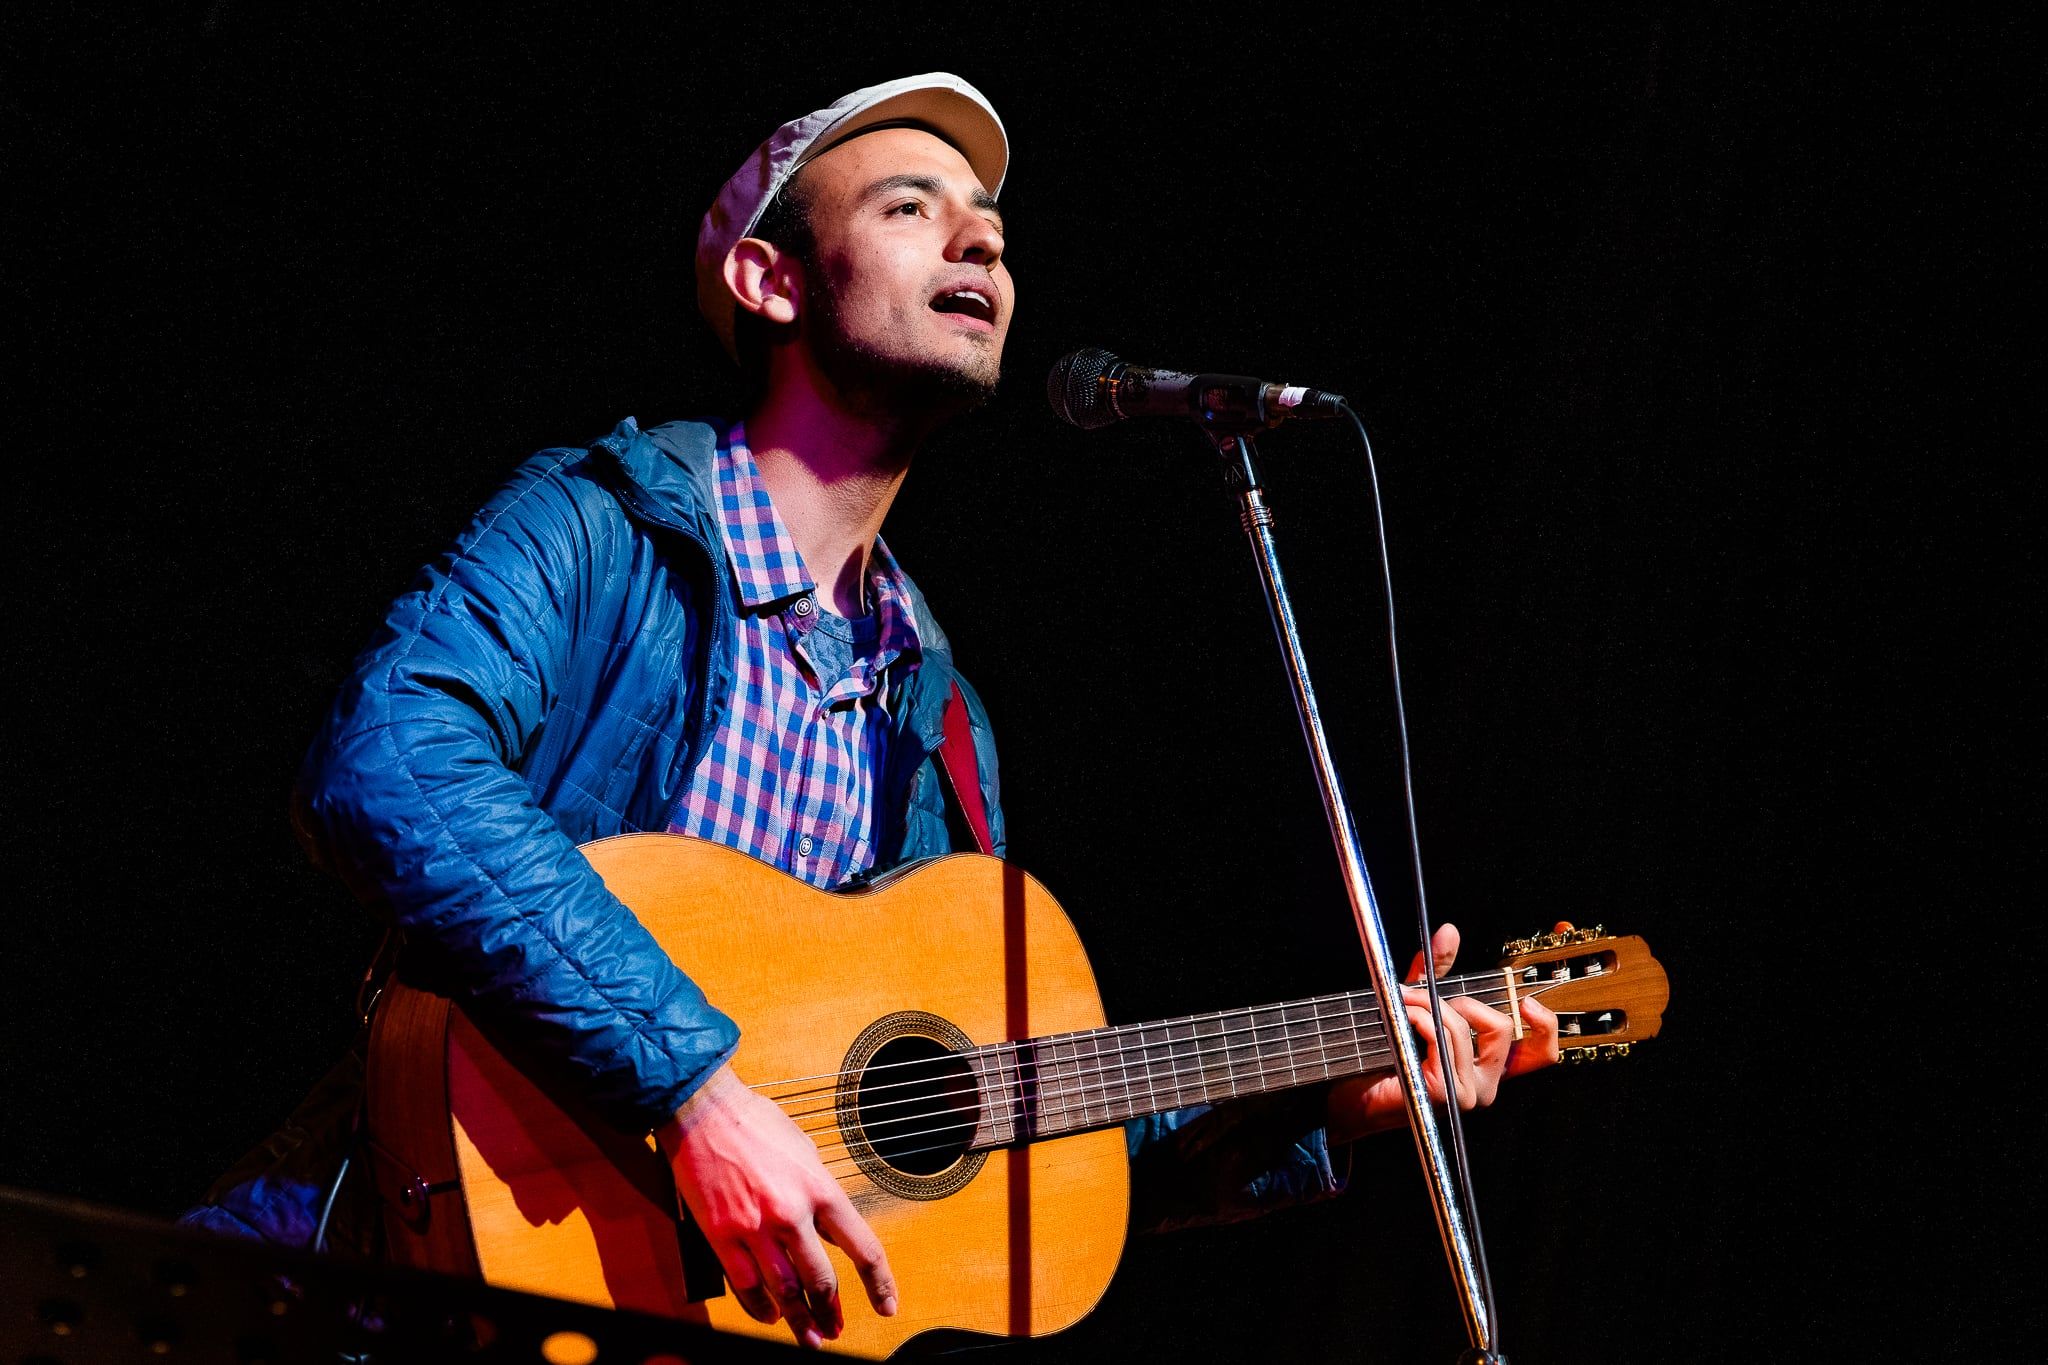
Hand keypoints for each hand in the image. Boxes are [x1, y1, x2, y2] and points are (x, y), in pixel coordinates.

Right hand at [657, 1065, 897, 1348]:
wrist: (704, 1111)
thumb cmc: (755, 1123)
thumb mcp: (806, 1153)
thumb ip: (820, 1195)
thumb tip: (831, 1230)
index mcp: (819, 1189)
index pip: (863, 1248)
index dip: (879, 1284)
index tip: (886, 1305)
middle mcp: (791, 1214)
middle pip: (821, 1281)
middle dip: (831, 1312)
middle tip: (835, 1328)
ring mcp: (754, 1229)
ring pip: (784, 1292)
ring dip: (800, 1320)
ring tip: (809, 1336)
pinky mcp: (722, 1236)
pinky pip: (745, 1286)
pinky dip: (760, 1308)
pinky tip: (770, 1315)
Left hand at [1326, 922, 1561, 1143]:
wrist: (1355, 1093)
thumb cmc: (1389, 1053)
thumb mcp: (1418, 1006)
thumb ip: (1438, 974)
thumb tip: (1449, 932)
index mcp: (1490, 1068)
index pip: (1541, 1054)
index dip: (1546, 1025)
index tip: (1528, 1001)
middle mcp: (1486, 1085)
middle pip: (1500, 1028)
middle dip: (1462, 1001)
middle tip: (1427, 997)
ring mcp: (1467, 1094)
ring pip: (1462, 1030)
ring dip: (1427, 1006)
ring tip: (1403, 1003)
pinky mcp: (1445, 1092)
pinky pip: (1440, 1039)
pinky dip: (1418, 1019)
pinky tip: (1402, 1019)